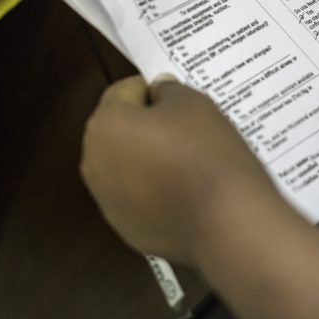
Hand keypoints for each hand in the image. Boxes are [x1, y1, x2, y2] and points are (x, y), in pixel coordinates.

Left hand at [80, 75, 281, 263]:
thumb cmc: (205, 153)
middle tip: (188, 129)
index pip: (125, 92)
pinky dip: (156, 191)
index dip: (154, 89)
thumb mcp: (192, 102)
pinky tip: (187, 191)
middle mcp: (94, 163)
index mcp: (104, 125)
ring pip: (128, 166)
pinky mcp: (127, 230)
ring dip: (150, 159)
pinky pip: (138, 198)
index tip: (180, 98)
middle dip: (147, 126)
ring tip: (190, 162)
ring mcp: (108, 202)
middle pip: (121, 130)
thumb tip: (159, 94)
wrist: (225, 221)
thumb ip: (168, 90)